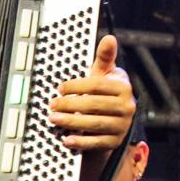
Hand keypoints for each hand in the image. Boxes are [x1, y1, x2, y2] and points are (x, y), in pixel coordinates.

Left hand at [51, 34, 135, 151]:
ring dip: (71, 122)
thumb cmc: (105, 94)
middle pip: (95, 105)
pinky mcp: (114, 141)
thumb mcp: (106, 75)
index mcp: (124, 88)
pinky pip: (96, 142)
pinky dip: (81, 141)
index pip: (98, 85)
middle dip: (70, 104)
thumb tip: (109, 38)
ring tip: (54, 118)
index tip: (61, 88)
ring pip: (94, 123)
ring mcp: (121, 125)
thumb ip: (105, 58)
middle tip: (53, 104)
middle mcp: (126, 106)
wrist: (114, 122)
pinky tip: (67, 139)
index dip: (78, 86)